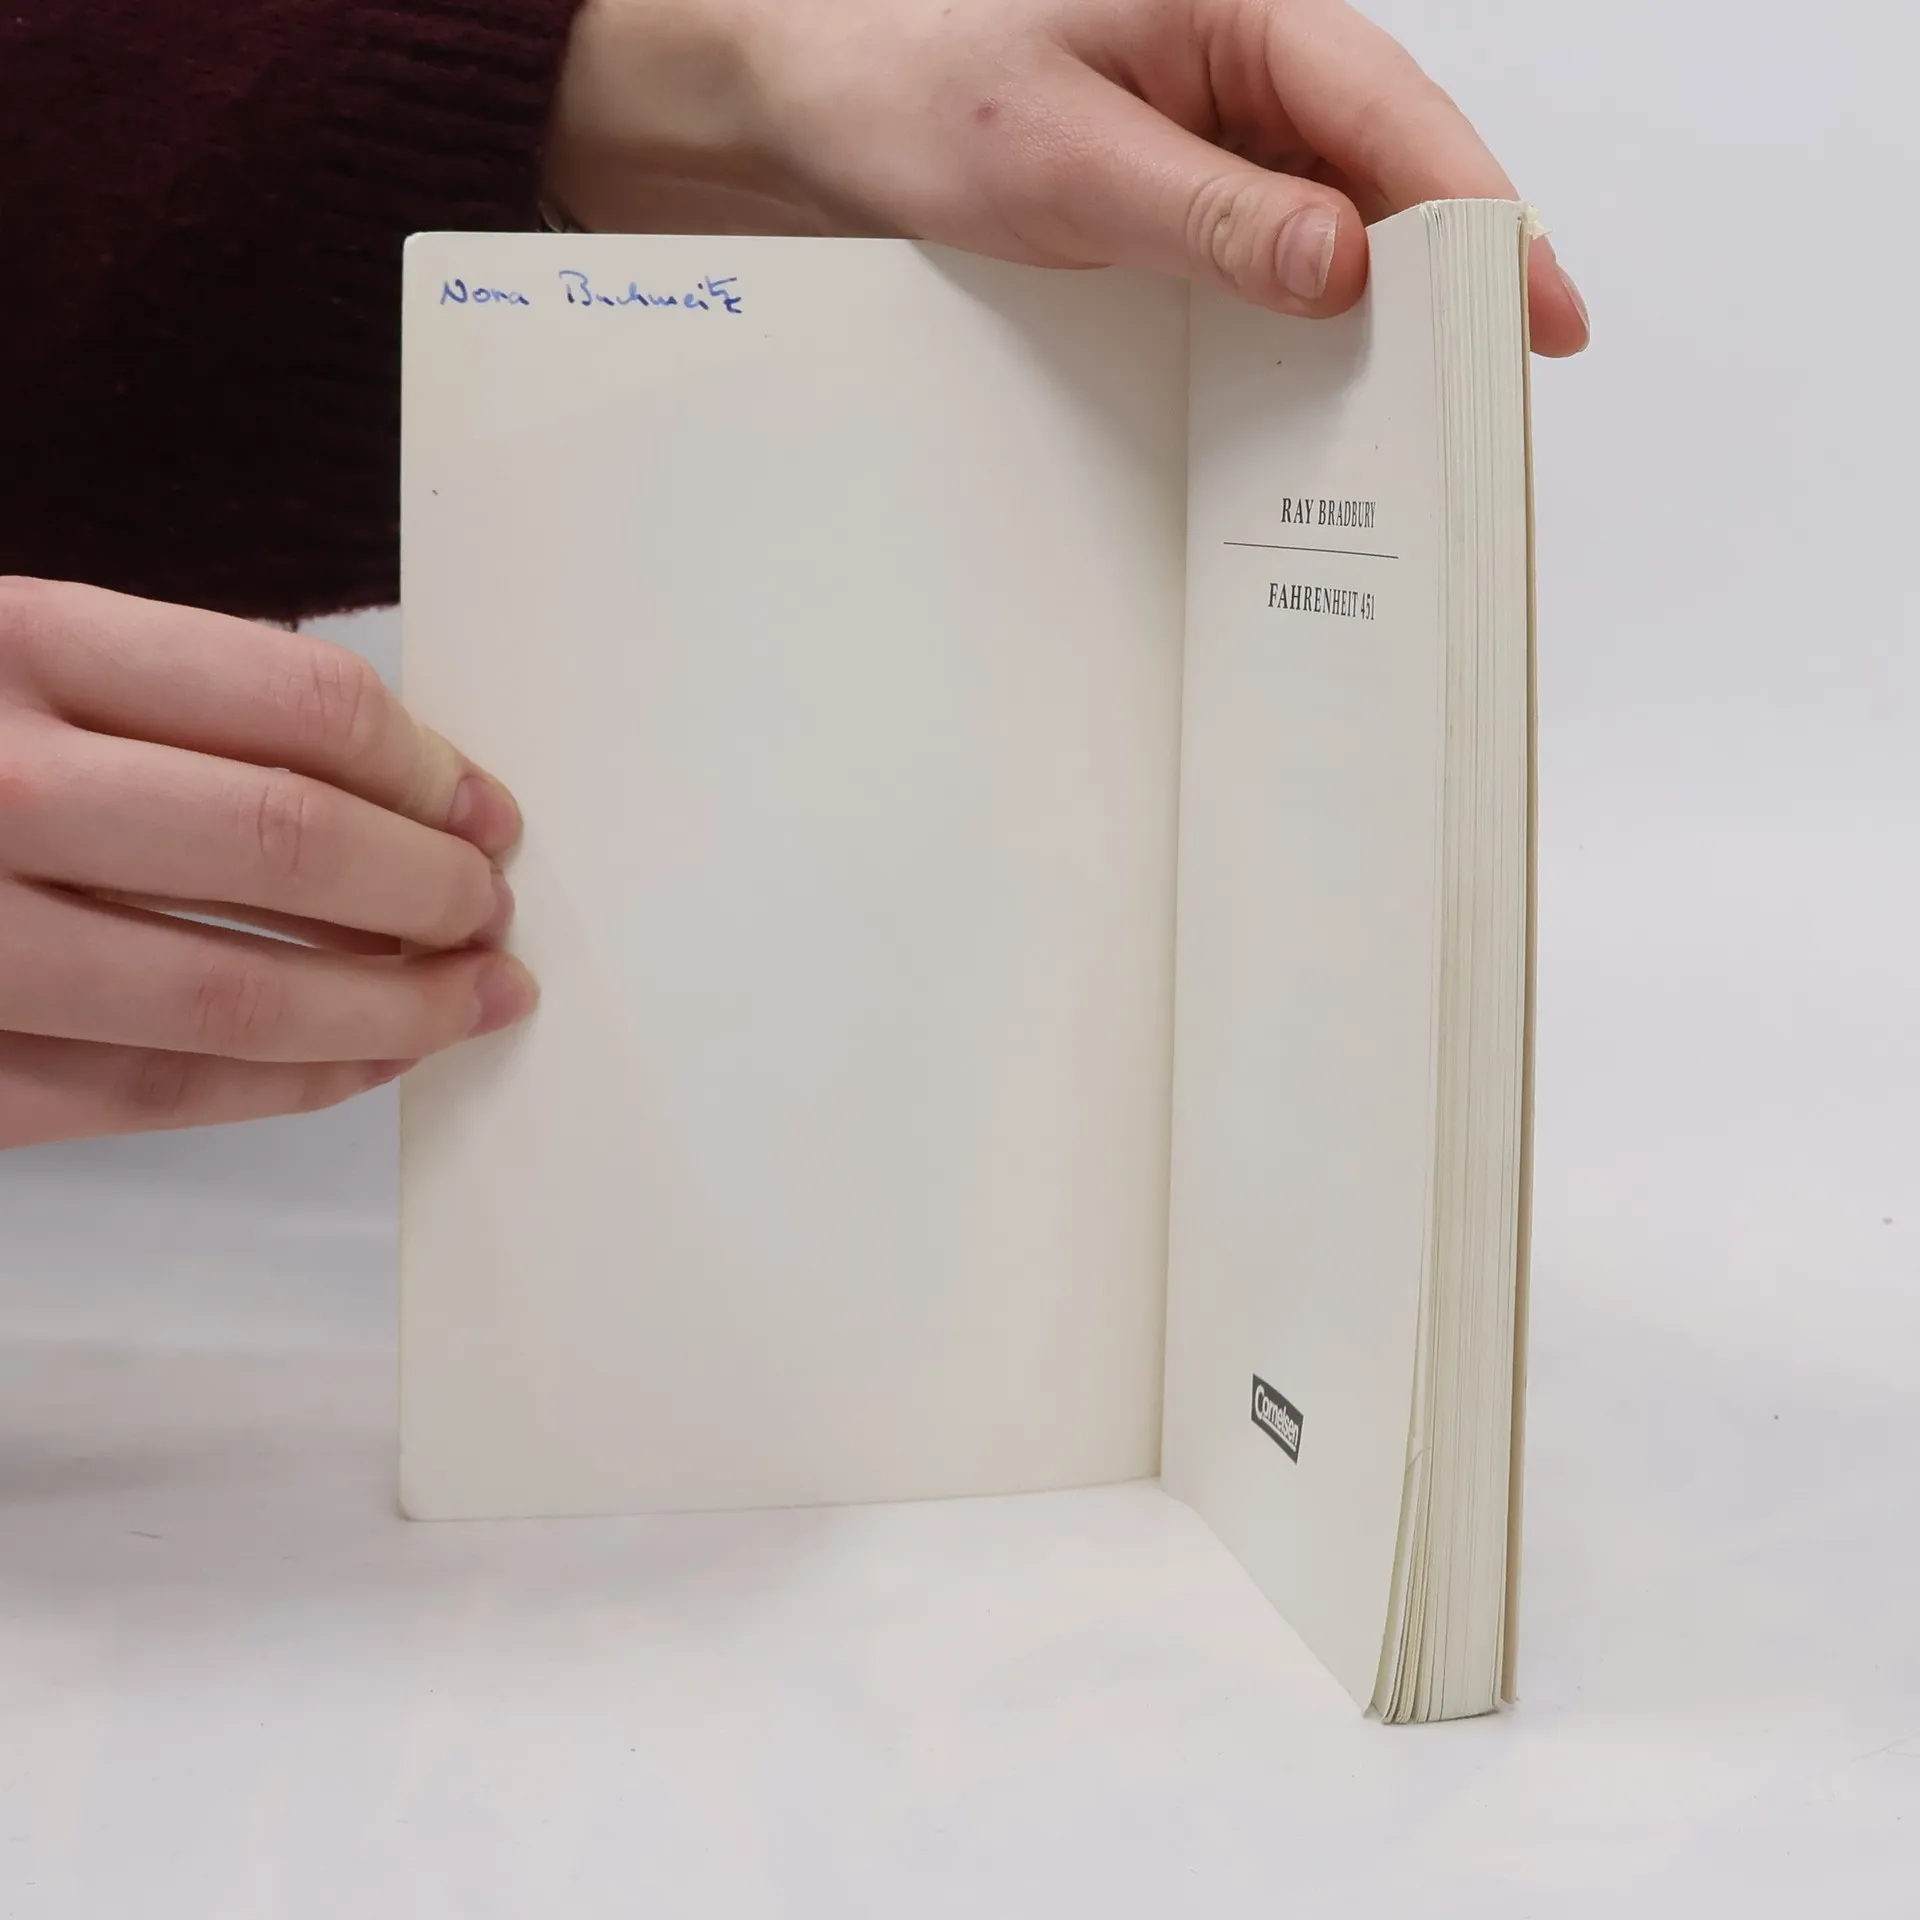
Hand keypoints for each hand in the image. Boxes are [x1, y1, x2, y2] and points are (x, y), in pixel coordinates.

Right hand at [0, 579, 537, 1149]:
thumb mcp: (1, 655)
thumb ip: (149, 698)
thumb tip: (387, 784)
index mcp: (9, 641)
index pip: (297, 702)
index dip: (429, 768)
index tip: (488, 811)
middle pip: (291, 844)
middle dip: (432, 890)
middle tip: (493, 912)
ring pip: (238, 988)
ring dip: (393, 1005)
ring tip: (473, 997)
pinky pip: (151, 1089)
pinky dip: (286, 1085)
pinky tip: (363, 1066)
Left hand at [545, 0, 1587, 355]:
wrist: (782, 108)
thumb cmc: (896, 82)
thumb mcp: (1056, 157)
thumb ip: (1206, 212)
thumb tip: (1341, 266)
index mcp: (1237, 13)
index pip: (1395, 117)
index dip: (1482, 216)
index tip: (1537, 310)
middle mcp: (1237, 71)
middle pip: (1386, 176)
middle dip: (1447, 281)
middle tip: (1494, 394)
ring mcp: (1203, 139)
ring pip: (1328, 227)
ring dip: (1372, 316)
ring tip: (1418, 417)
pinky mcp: (1162, 199)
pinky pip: (1256, 261)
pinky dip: (1289, 326)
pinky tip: (1306, 392)